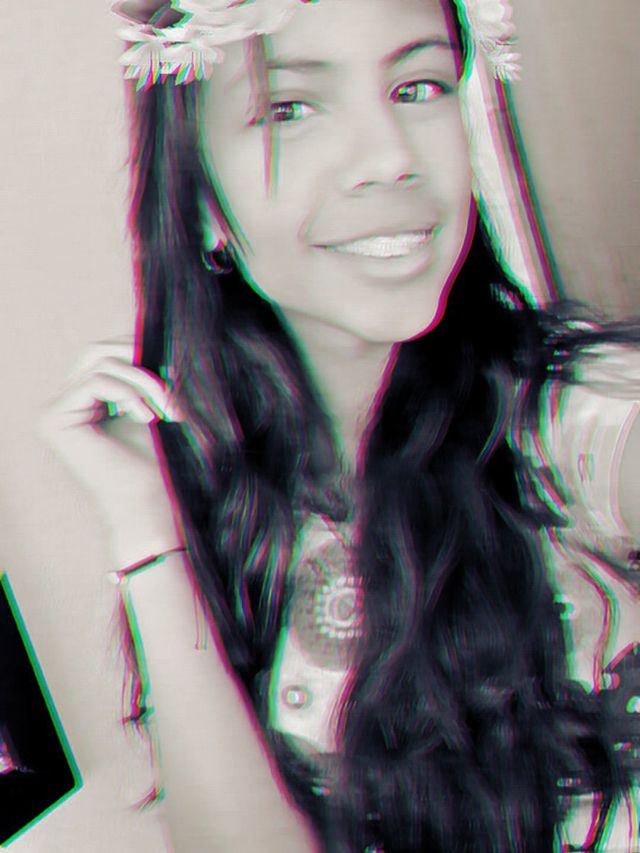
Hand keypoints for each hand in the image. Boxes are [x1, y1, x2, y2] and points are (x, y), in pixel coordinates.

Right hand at [43, 336, 185, 568]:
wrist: (154, 508)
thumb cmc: (161, 464)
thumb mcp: (158, 404)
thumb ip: (150, 369)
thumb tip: (163, 330)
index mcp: (88, 399)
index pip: (111, 353)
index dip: (145, 354)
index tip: (179, 378)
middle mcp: (66, 402)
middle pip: (101, 350)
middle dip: (143, 362)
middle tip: (173, 392)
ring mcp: (56, 410)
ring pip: (103, 362)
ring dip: (145, 382)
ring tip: (169, 410)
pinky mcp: (55, 419)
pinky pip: (96, 380)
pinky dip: (130, 393)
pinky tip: (148, 418)